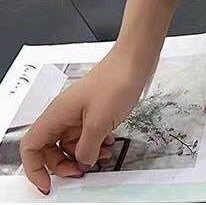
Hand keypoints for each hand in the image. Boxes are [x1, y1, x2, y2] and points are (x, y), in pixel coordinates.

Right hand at [20, 49, 145, 193]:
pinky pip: (84, 137)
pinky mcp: (90, 113)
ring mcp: (77, 113)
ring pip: (68, 145)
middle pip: (49, 149)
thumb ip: (86, 149)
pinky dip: (93, 145)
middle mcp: (63, 113)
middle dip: (62, 165)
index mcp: (57, 113)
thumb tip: (82, 162)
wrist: (134, 63)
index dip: (35, 169)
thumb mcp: (99, 124)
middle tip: (79, 172)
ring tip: (100, 156)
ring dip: (82, 155)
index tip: (47, 183)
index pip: (31, 145)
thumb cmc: (116, 81)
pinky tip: (107, 144)